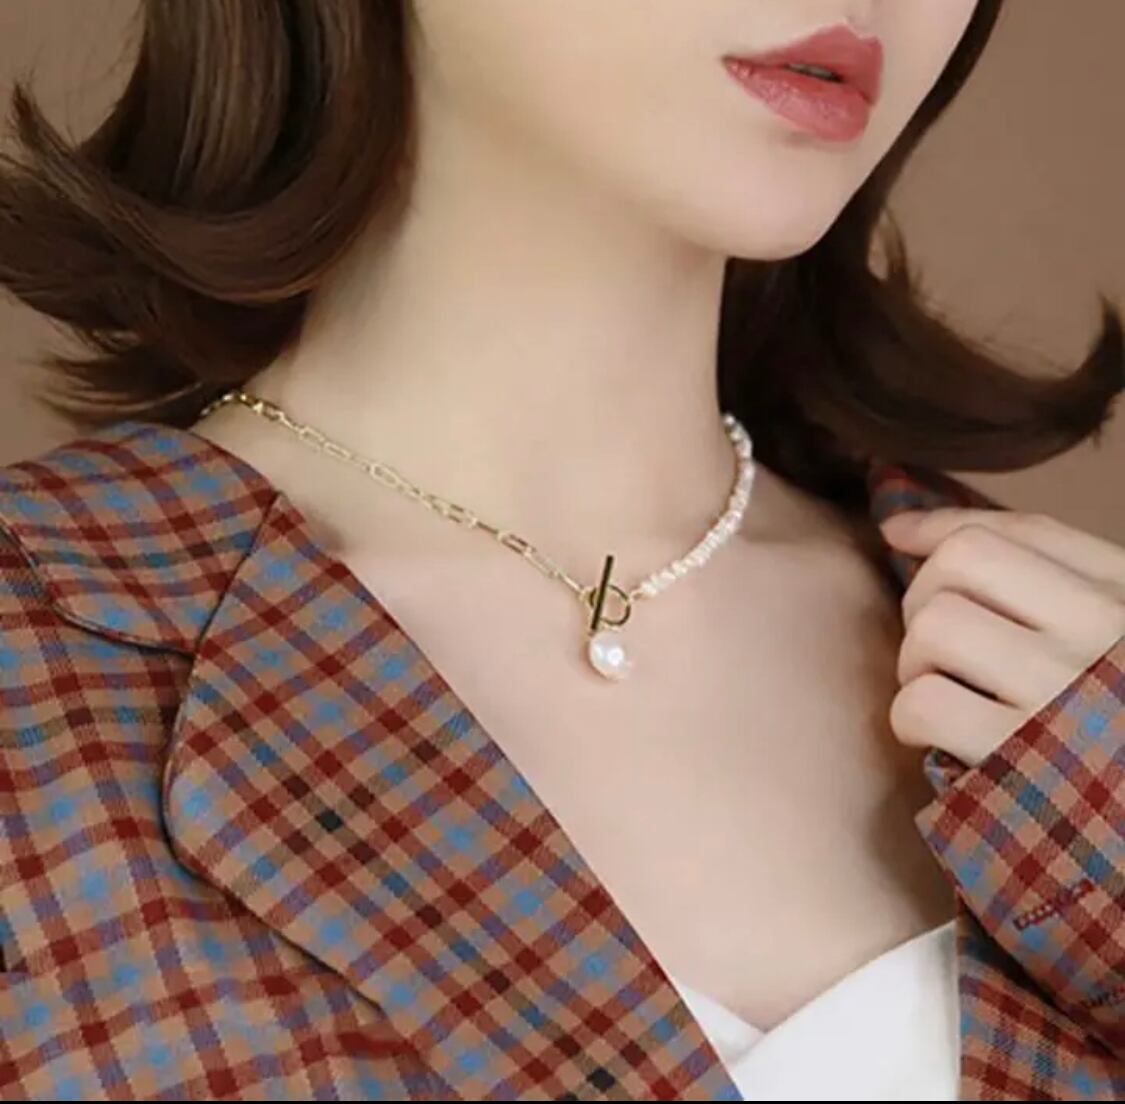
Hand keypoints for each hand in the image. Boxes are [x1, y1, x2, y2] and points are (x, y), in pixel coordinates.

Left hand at [878, 508, 1124, 767]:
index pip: (1010, 531)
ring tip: (947, 693)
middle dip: (923, 600)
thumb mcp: (1109, 638)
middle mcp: (1101, 635)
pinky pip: (922, 703)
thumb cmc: (1110, 725)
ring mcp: (1061, 697)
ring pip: (933, 628)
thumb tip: (899, 527)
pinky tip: (941, 739)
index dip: (936, 527)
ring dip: (917, 662)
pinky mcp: (1020, 762)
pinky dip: (911, 718)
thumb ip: (1039, 577)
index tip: (899, 535)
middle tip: (940, 649)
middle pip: (957, 567)